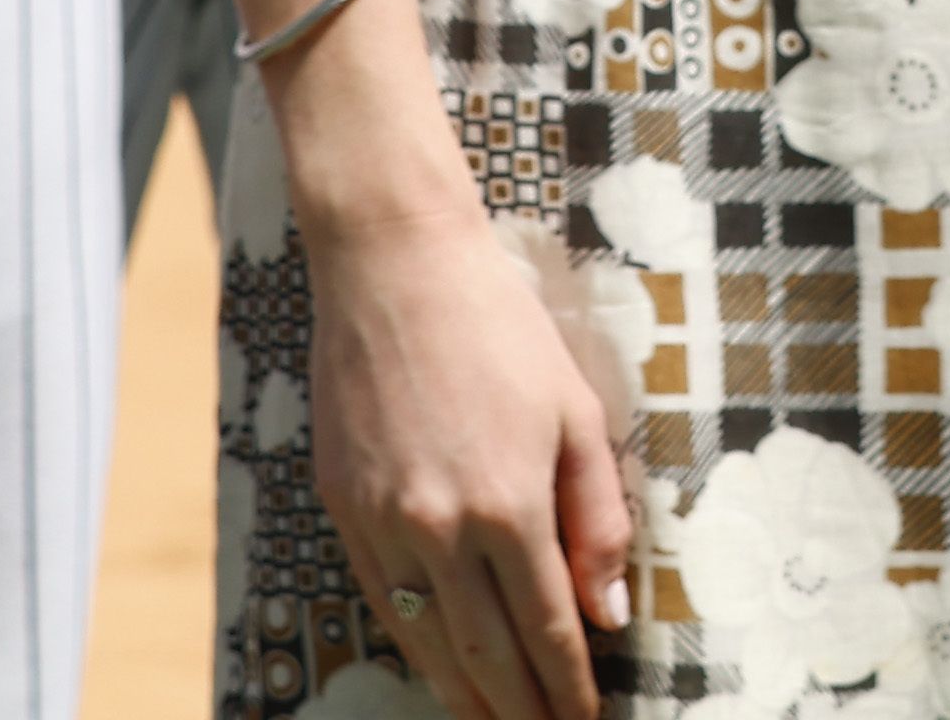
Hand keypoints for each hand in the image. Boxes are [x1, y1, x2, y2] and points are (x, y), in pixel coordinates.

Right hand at [302, 203, 632, 719]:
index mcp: (512, 505)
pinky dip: (416, 645)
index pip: (549, 628)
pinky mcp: (343, 512)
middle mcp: (443, 530)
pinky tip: (439, 666)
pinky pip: (384, 603)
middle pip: (487, 654)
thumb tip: (606, 612)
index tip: (586, 718)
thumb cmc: (504, 332)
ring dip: (465, 694)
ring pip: (428, 642)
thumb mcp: (580, 414)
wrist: (395, 274)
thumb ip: (599, 518)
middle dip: (520, 707)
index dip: (568, 686)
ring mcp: (384, 526)